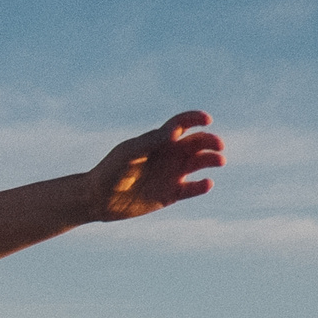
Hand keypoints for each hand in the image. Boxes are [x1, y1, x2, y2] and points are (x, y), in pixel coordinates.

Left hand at [85, 111, 221, 221]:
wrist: (98, 199)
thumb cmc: (110, 171)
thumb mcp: (129, 153)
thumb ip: (151, 141)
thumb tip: (175, 131)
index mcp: (159, 140)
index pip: (182, 124)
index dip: (196, 118)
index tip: (207, 120)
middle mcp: (169, 155)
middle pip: (198, 143)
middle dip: (211, 141)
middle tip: (218, 146)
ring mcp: (172, 174)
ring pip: (200, 163)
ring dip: (212, 160)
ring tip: (219, 161)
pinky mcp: (171, 194)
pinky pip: (193, 189)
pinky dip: (202, 186)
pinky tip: (207, 183)